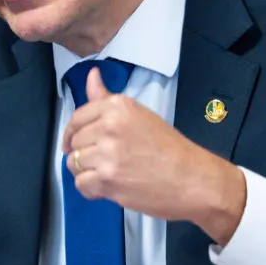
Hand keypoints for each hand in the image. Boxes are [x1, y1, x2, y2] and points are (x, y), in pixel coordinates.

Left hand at [62, 67, 246, 244]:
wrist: (192, 178)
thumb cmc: (170, 148)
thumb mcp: (139, 115)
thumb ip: (107, 98)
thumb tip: (92, 74)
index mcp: (118, 106)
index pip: (78, 117)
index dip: (73, 133)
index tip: (75, 142)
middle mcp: (110, 125)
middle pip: (74, 141)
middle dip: (84, 154)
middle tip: (105, 162)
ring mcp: (107, 153)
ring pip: (74, 163)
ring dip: (87, 172)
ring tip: (108, 175)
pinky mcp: (108, 179)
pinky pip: (81, 184)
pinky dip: (92, 190)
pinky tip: (108, 188)